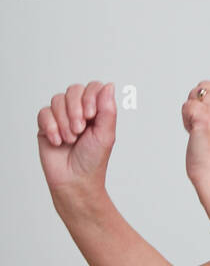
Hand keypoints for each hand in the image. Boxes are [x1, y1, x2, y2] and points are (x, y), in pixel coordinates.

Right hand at [37, 81, 116, 195]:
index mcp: (96, 110)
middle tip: (80, 130)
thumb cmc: (93, 160)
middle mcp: (79, 110)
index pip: (93, 87)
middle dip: (76, 110)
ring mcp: (61, 116)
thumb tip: (109, 85)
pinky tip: (58, 141)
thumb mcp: (106, 134)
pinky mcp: (46, 125)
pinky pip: (44, 113)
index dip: (90, 97)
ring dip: (64, 121)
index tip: (92, 115)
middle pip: (74, 90)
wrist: (75, 180)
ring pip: (58, 100)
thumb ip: (107, 109)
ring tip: (70, 139)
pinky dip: (51, 127)